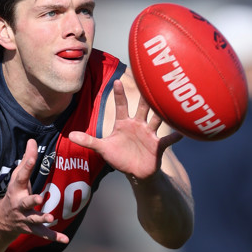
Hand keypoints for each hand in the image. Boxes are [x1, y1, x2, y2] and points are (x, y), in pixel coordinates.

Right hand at [0, 139, 69, 242]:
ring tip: (51, 218)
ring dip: (42, 218)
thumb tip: (33, 140)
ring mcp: (25, 218)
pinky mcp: (32, 229)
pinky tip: (65, 239)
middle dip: (32, 200)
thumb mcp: (18, 177)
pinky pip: (43, 234)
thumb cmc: (13, 194)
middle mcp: (19, 205)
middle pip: (25, 202)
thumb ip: (26, 160)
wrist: (1, 221)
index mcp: (16, 189)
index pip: (21, 176)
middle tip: (39, 197)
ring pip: (34, 219)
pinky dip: (54, 237)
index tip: (32, 156)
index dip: (27, 165)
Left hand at [68, 79, 182, 179]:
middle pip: (142, 107)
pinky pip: (167, 140)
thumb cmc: (120, 157)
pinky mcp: (157, 146)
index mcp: (124, 123)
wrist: (136, 172)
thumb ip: (88, 141)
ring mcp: (149, 134)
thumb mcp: (103, 149)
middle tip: (149, 79)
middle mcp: (138, 125)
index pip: (121, 105)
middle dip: (144, 95)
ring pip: (156, 119)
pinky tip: (181, 133)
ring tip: (168, 100)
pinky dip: (174, 137)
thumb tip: (70, 136)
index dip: (119, 94)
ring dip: (161, 112)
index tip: (117, 81)